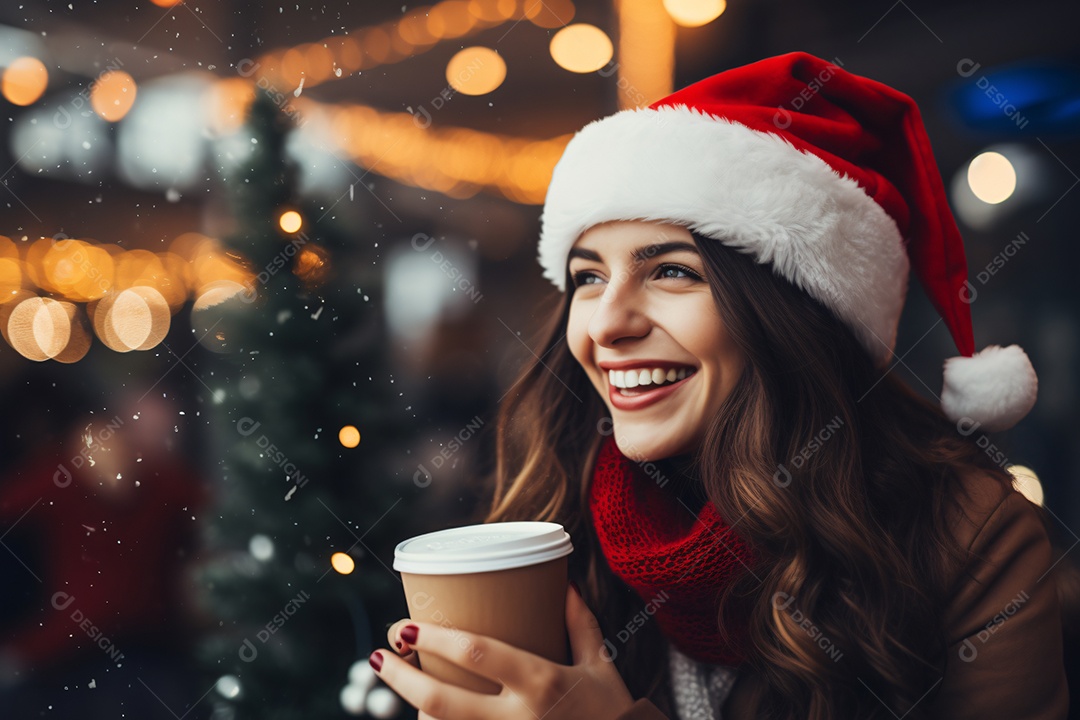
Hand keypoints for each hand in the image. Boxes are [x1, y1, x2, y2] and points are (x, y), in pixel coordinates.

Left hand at [374, 583, 634, 719]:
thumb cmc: (612, 712)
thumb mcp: (600, 664)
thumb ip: (581, 622)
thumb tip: (565, 581)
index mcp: (541, 681)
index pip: (477, 654)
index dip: (435, 638)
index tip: (404, 624)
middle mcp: (519, 718)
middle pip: (444, 701)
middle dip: (402, 677)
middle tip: (378, 654)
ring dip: (412, 709)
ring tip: (393, 681)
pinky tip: (421, 715)